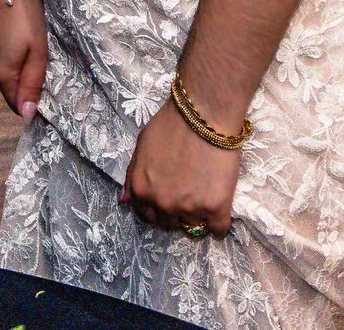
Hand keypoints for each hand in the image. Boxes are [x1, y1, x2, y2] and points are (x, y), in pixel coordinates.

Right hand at [0, 0, 47, 118]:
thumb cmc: (26, 17)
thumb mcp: (38, 51)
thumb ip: (32, 84)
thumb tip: (27, 115)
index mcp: (0, 75)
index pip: (17, 105)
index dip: (32, 99)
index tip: (45, 80)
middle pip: (11, 89)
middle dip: (26, 80)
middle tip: (39, 56)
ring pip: (5, 75)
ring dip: (18, 67)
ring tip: (28, 44)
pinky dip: (9, 56)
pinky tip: (16, 38)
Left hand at [120, 102, 241, 238]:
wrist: (204, 114)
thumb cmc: (171, 124)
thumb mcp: (141, 146)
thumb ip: (132, 176)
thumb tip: (124, 202)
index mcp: (141, 190)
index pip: (148, 216)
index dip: (159, 207)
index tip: (170, 197)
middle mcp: (162, 204)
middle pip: (170, 222)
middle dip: (177, 209)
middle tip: (189, 189)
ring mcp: (189, 208)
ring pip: (193, 224)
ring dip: (198, 212)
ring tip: (205, 188)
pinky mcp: (215, 207)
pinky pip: (218, 229)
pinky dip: (219, 222)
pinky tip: (220, 207)